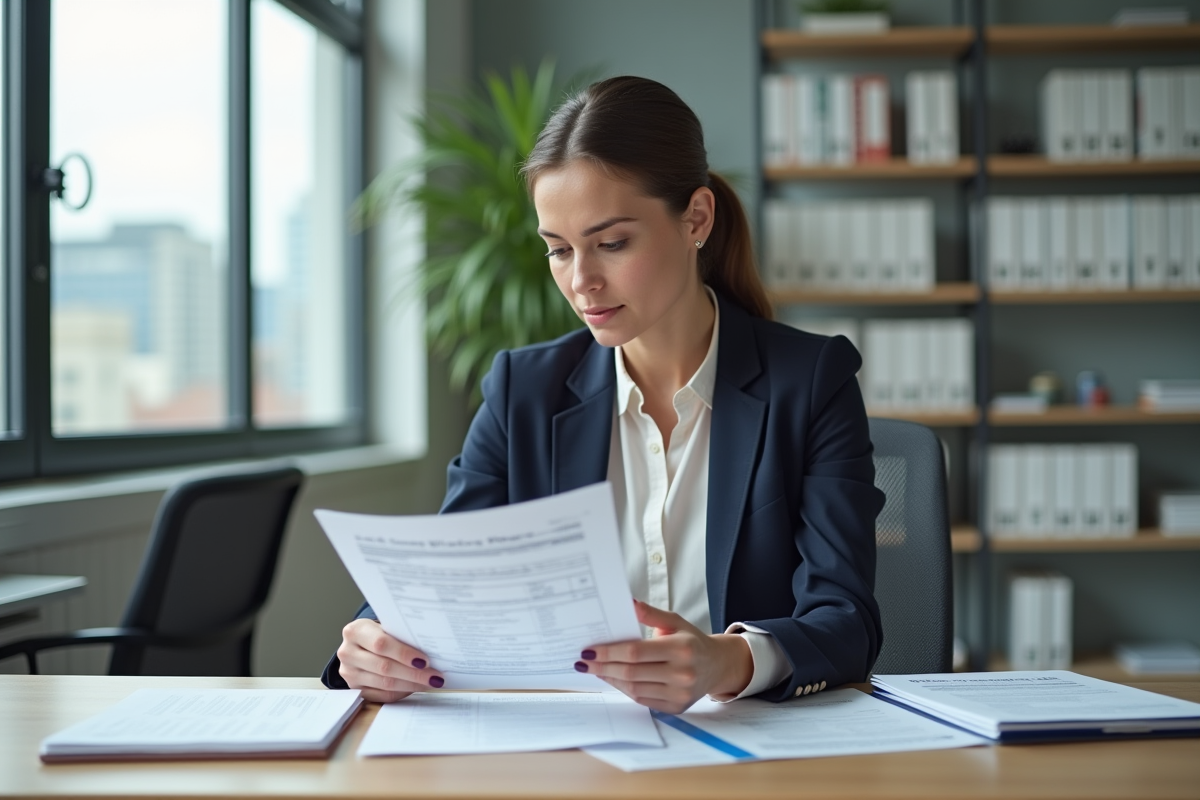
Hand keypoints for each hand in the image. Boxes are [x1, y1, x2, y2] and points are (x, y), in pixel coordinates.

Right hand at [337, 618, 444, 702]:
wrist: (359, 643)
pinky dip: (402, 692)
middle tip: (435, 676)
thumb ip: (400, 634)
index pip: (381, 644)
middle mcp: (347, 652)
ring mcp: (349, 673)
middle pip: (384, 667)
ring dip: (411, 685)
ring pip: (384, 683)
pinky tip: (416, 687)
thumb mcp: (385, 626)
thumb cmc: (378, 632)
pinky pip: (382, 695)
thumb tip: (430, 648)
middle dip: (413, 673)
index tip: (425, 661)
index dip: (404, 653)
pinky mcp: (355, 689)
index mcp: (355, 631)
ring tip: (430, 682)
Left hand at [575, 600, 752, 713]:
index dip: (609, 652)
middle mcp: (682, 672)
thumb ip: (649, 613)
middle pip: (631, 672)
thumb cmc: (692, 640)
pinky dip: (625, 689)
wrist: (716, 666)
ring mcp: (679, 693)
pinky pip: (642, 700)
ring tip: (596, 669)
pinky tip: (614, 679)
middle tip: (584, 662)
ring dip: (611, 679)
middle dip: (603, 667)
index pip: (635, 651)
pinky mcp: (676, 707)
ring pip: (634, 688)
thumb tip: (626, 602)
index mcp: (681, 648)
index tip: (589, 650)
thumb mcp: (674, 621)